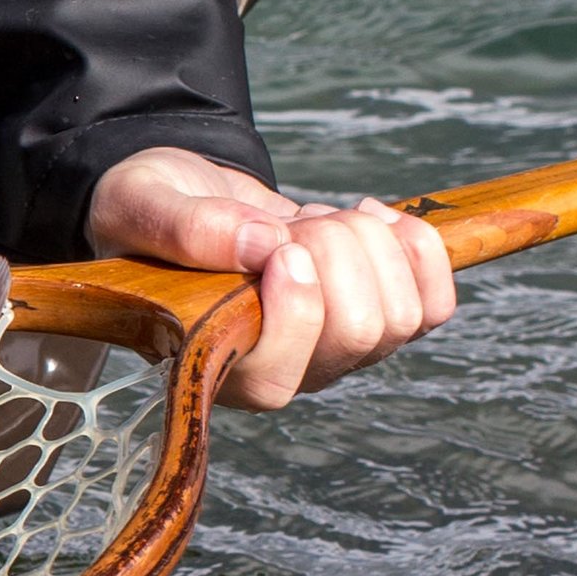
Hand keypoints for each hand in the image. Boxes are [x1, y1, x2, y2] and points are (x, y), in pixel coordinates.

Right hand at [87, 146, 454, 410]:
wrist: (193, 198)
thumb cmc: (152, 213)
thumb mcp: (141, 205)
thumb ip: (184, 229)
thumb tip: (260, 245)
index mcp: (217, 364)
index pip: (281, 377)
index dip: (297, 308)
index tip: (279, 243)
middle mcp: (285, 372)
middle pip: (357, 334)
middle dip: (335, 250)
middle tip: (292, 225)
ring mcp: (338, 350)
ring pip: (402, 317)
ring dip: (369, 243)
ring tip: (319, 220)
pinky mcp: (379, 316)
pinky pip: (435, 305)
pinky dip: (417, 248)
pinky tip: (373, 219)